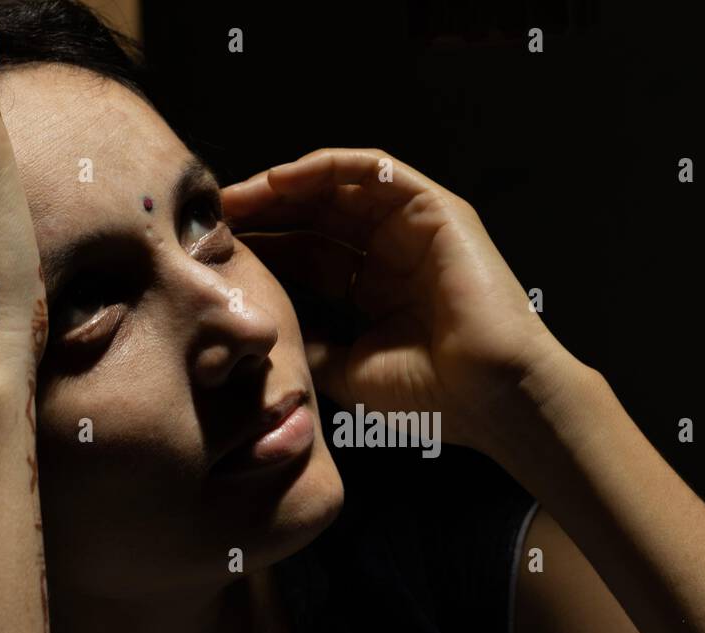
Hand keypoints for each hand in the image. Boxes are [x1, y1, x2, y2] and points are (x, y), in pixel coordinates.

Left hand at [222, 147, 570, 457]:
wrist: (490, 394)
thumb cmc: (431, 394)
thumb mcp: (346, 368)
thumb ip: (308, 340)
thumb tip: (261, 330)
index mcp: (375, 290)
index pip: (308, 254)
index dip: (264, 247)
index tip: (217, 250)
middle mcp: (393, 253)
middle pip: (318, 215)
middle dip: (265, 211)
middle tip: (214, 215)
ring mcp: (416, 228)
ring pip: (340, 186)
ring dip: (286, 185)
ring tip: (239, 195)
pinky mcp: (436, 208)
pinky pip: (375, 170)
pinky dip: (328, 167)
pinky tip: (281, 179)